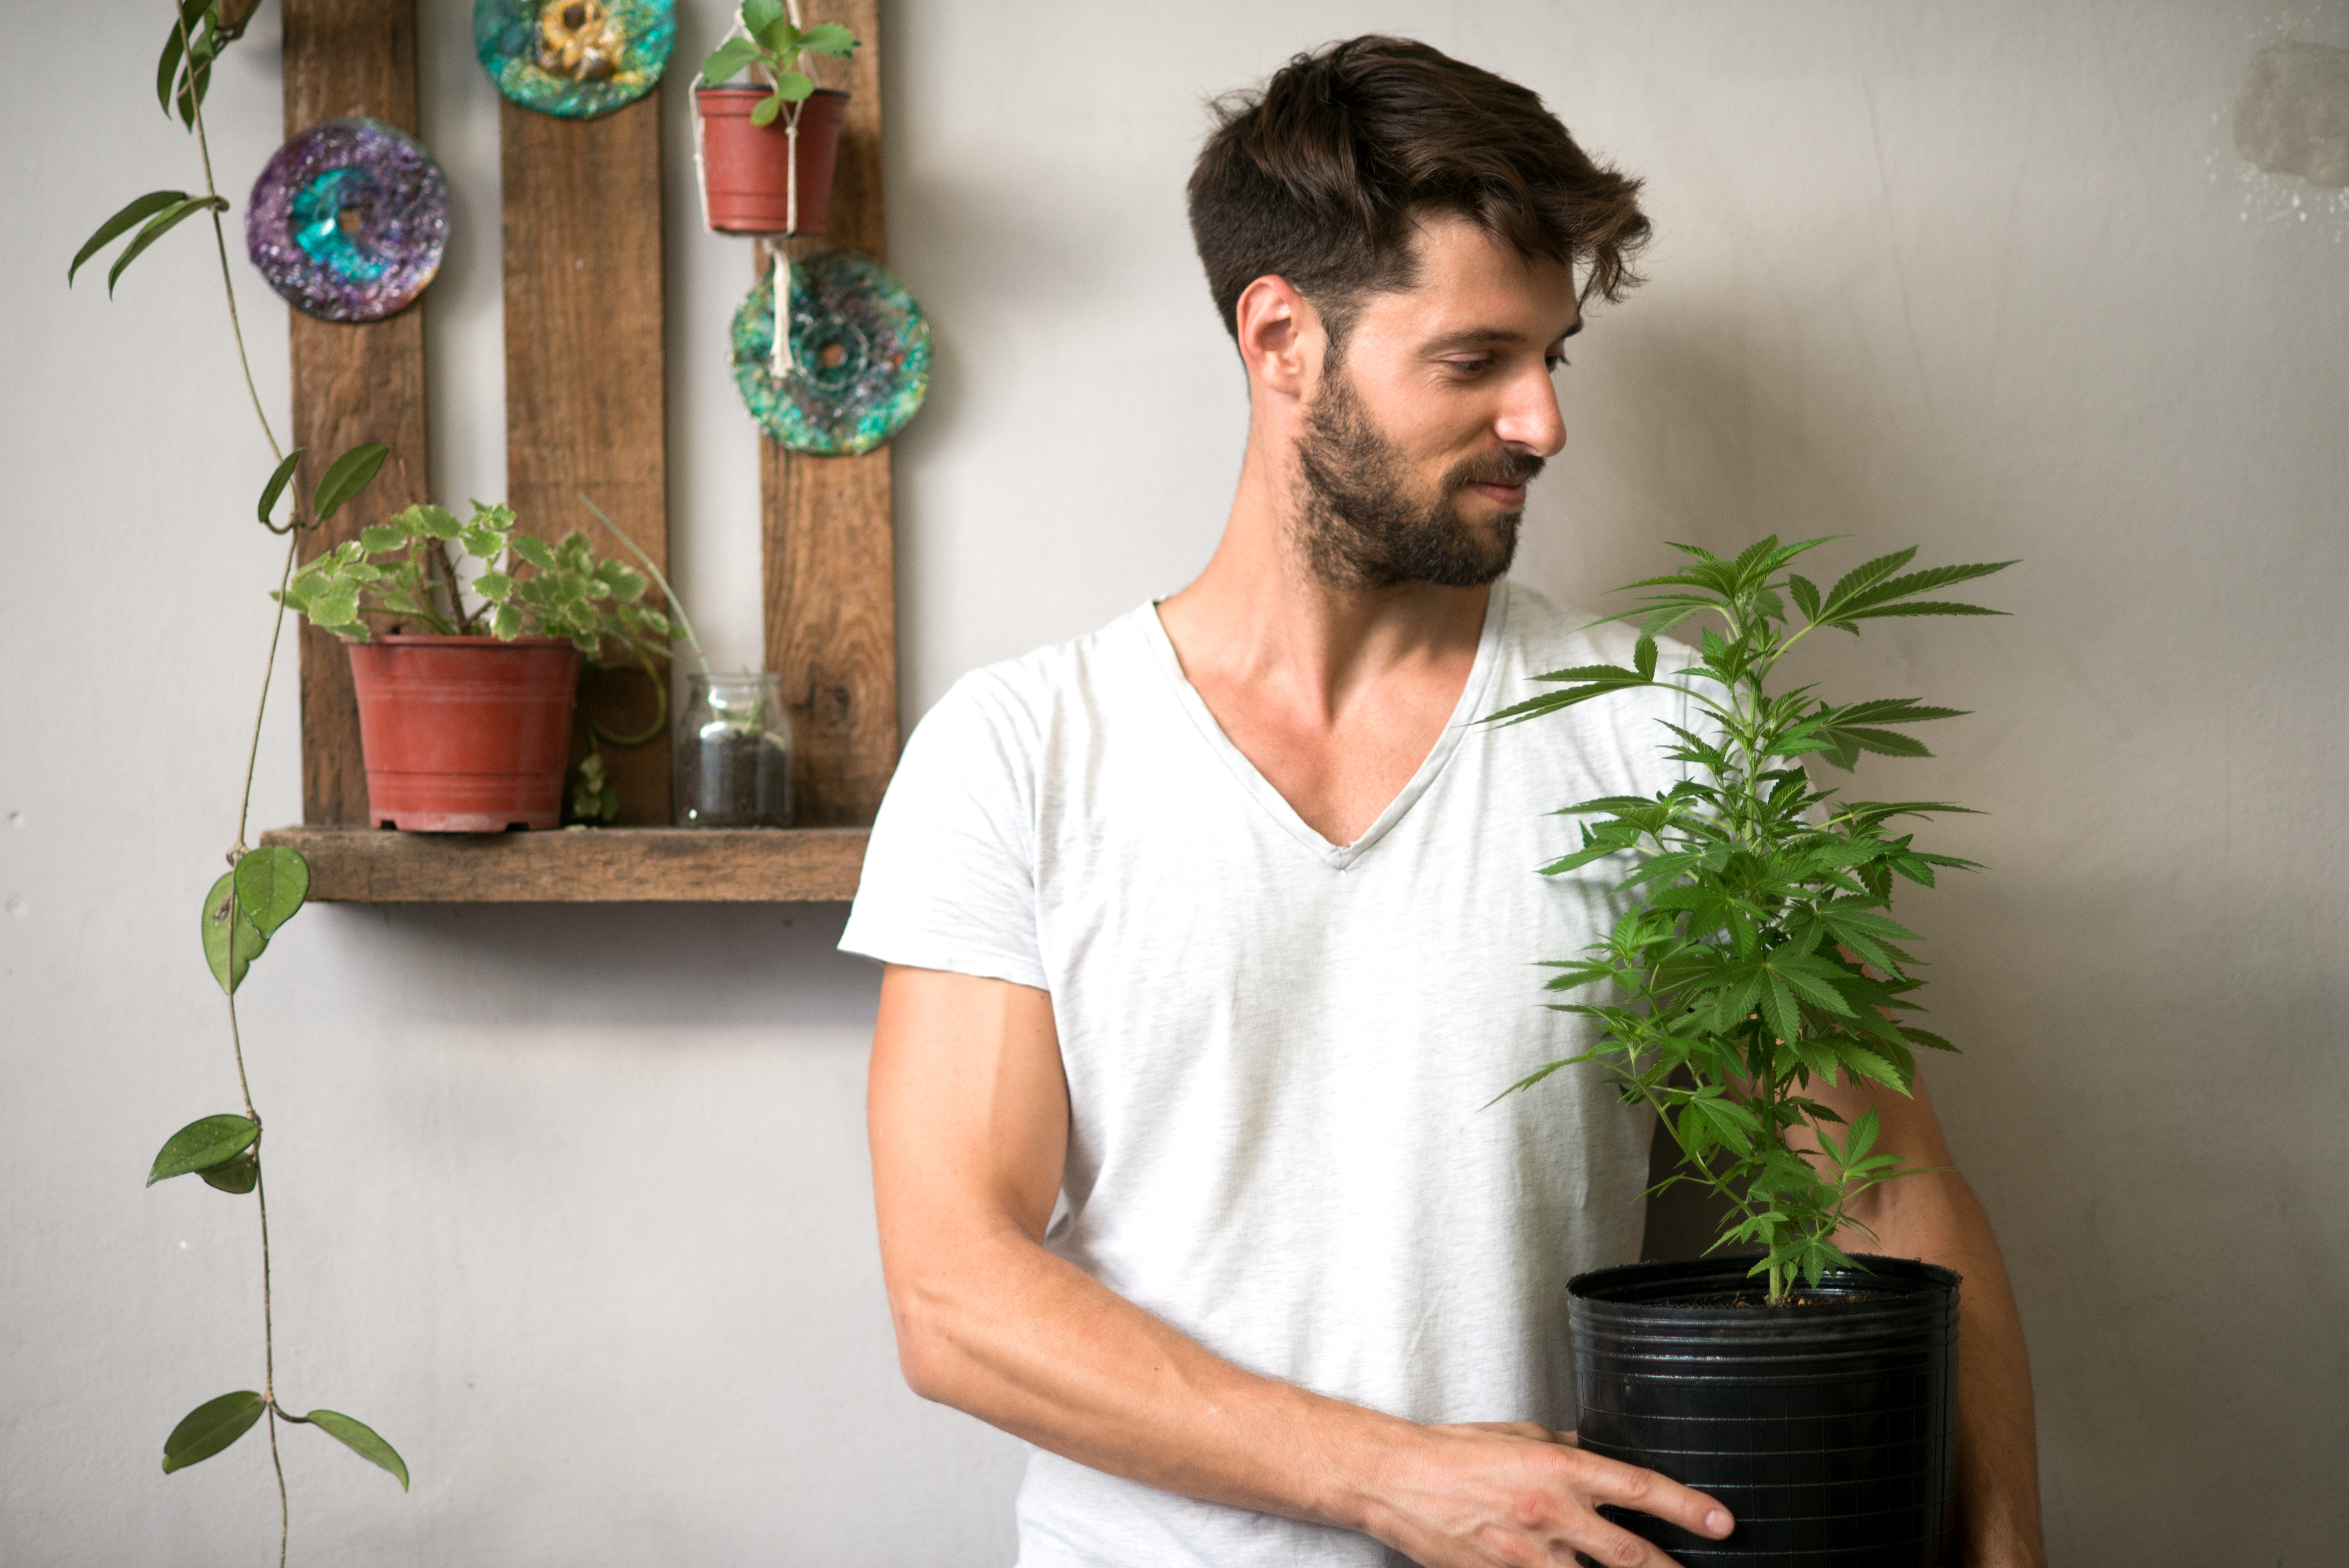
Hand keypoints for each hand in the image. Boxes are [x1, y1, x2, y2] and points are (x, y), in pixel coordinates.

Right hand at [1356, 1421, 1732, 1567]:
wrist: (1397, 1480)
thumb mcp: (1520, 1437)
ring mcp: (1528, 1555)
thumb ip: (1567, 1450)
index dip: (1685, 1507)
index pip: (1637, 1488)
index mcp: (1557, 1470)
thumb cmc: (1455, 1453)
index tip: (1720, 1521)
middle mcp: (1551, 1514)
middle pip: (1630, 1554)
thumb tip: (1604, 1454)